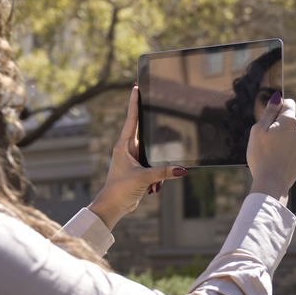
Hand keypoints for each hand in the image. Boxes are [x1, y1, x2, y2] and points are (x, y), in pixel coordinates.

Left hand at [88, 85, 186, 229]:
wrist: (113, 207)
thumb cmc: (120, 190)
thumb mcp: (143, 178)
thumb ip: (163, 173)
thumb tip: (182, 170)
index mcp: (123, 146)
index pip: (131, 119)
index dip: (134, 103)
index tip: (136, 87)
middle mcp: (127, 150)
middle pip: (143, 134)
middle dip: (153, 135)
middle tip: (158, 110)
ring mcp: (133, 159)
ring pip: (152, 154)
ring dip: (155, 169)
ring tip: (150, 184)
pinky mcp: (138, 170)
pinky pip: (153, 167)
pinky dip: (156, 177)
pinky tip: (152, 188)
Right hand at [247, 92, 295, 205]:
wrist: (271, 183)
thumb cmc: (261, 155)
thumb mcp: (258, 130)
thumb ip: (269, 111)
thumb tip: (277, 97)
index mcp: (289, 121)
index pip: (289, 103)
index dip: (278, 107)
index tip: (269, 116)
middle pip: (289, 121)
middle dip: (279, 126)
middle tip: (266, 139)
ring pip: (292, 136)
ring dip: (283, 140)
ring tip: (270, 152)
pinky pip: (294, 150)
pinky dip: (286, 152)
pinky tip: (276, 161)